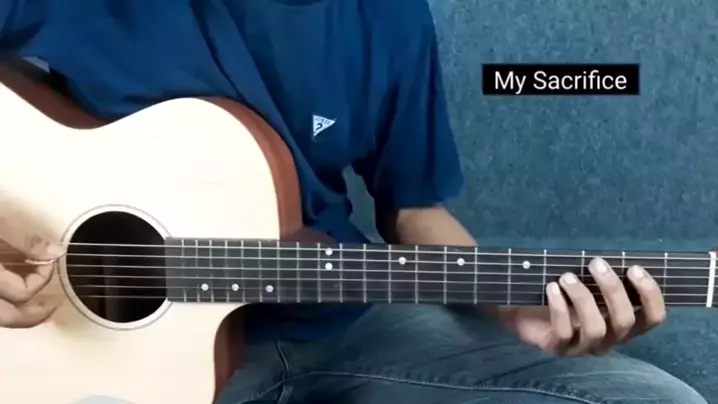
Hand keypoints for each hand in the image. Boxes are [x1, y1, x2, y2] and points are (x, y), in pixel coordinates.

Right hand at [0, 210, 64, 327]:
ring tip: (34, 309)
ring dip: (15, 314)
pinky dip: (3, 305)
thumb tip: (56, 251)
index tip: (48, 261)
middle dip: (32, 315)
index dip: (41, 277)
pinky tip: (11, 298)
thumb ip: (25, 240)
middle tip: (52, 307)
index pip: (22, 291)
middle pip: (6, 318)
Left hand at [492, 257, 665, 355]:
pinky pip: (564, 334)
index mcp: (622, 322)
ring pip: (596, 329)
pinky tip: (552, 289)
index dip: (650, 296)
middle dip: (613, 290)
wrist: (521, 306)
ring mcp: (583, 347)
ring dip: (583, 299)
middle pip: (625, 321)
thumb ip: (604, 275)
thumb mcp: (586, 281)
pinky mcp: (557, 348)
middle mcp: (608, 339)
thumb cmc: (561, 290)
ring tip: (566, 277)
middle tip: (595, 263)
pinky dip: (559, 308)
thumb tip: (616, 254)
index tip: (634, 268)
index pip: (653, 318)